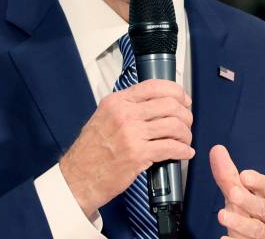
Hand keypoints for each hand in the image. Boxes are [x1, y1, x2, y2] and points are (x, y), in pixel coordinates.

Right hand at [60, 79, 193, 216]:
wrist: (78, 178)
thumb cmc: (90, 152)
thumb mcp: (103, 117)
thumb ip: (125, 108)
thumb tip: (154, 105)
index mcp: (116, 102)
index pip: (154, 86)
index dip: (176, 91)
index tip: (183, 100)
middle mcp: (124, 114)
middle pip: (169, 104)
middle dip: (185, 114)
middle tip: (186, 123)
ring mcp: (131, 134)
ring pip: (173, 125)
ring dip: (185, 134)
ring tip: (185, 140)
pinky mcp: (138, 154)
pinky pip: (171, 148)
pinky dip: (183, 151)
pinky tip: (184, 153)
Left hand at [210, 145, 264, 238]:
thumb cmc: (254, 214)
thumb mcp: (242, 193)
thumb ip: (229, 175)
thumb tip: (217, 149)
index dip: (258, 182)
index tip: (244, 175)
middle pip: (263, 209)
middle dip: (248, 201)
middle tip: (233, 194)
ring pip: (258, 230)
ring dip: (240, 223)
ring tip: (222, 216)